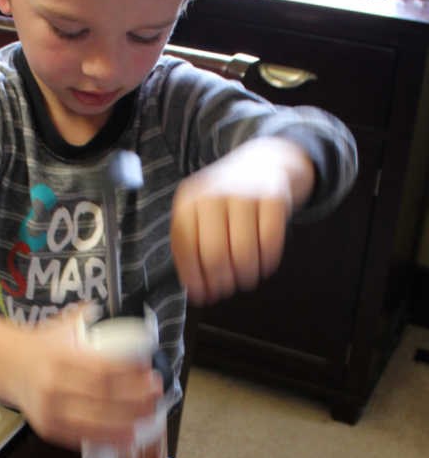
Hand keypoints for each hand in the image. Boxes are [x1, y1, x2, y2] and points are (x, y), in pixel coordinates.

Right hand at [0, 305, 161, 449]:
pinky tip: (127, 436)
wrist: (3, 364)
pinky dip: (107, 438)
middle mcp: (53, 385)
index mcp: (59, 356)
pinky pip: (81, 436)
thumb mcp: (62, 326)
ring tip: (150, 416)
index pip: (100, 368)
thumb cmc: (40, 345)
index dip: (128, 374)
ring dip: (127, 421)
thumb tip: (119, 312)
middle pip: (102, 396)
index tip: (149, 372)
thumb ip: (89, 318)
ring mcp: (49, 409)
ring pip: (94, 420)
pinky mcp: (47, 428)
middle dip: (135, 399)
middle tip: (157, 394)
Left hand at [170, 137, 314, 304]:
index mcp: (188, 200)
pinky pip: (270, 243)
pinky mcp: (273, 198)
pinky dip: (267, 262)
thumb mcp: (200, 212)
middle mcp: (213, 195)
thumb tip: (197, 291)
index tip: (202, 295)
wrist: (264, 162)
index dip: (194, 277)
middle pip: (213, 253)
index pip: (185, 247)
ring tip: (245, 279)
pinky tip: (263, 265)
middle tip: (227, 290)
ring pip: (243, 253)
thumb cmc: (227, 199)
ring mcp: (244, 194)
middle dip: (221, 281)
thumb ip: (193, 247)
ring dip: (245, 276)